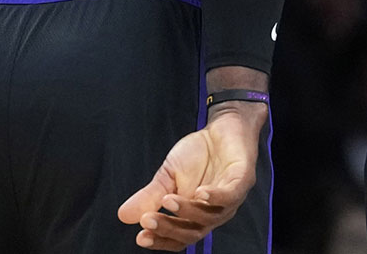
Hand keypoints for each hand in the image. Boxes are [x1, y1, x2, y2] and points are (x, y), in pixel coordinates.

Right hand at [117, 107, 263, 249]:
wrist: (223, 126)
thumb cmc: (198, 154)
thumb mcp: (168, 176)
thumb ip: (150, 196)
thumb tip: (123, 216)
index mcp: (196, 216)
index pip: (179, 238)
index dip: (161, 240)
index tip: (140, 237)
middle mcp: (214, 213)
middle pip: (193, 232)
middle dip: (169, 228)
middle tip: (148, 220)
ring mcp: (230, 198)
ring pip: (210, 216)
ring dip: (187, 211)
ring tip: (168, 200)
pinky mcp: (243, 180)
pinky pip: (231, 195)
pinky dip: (215, 197)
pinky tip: (199, 193)